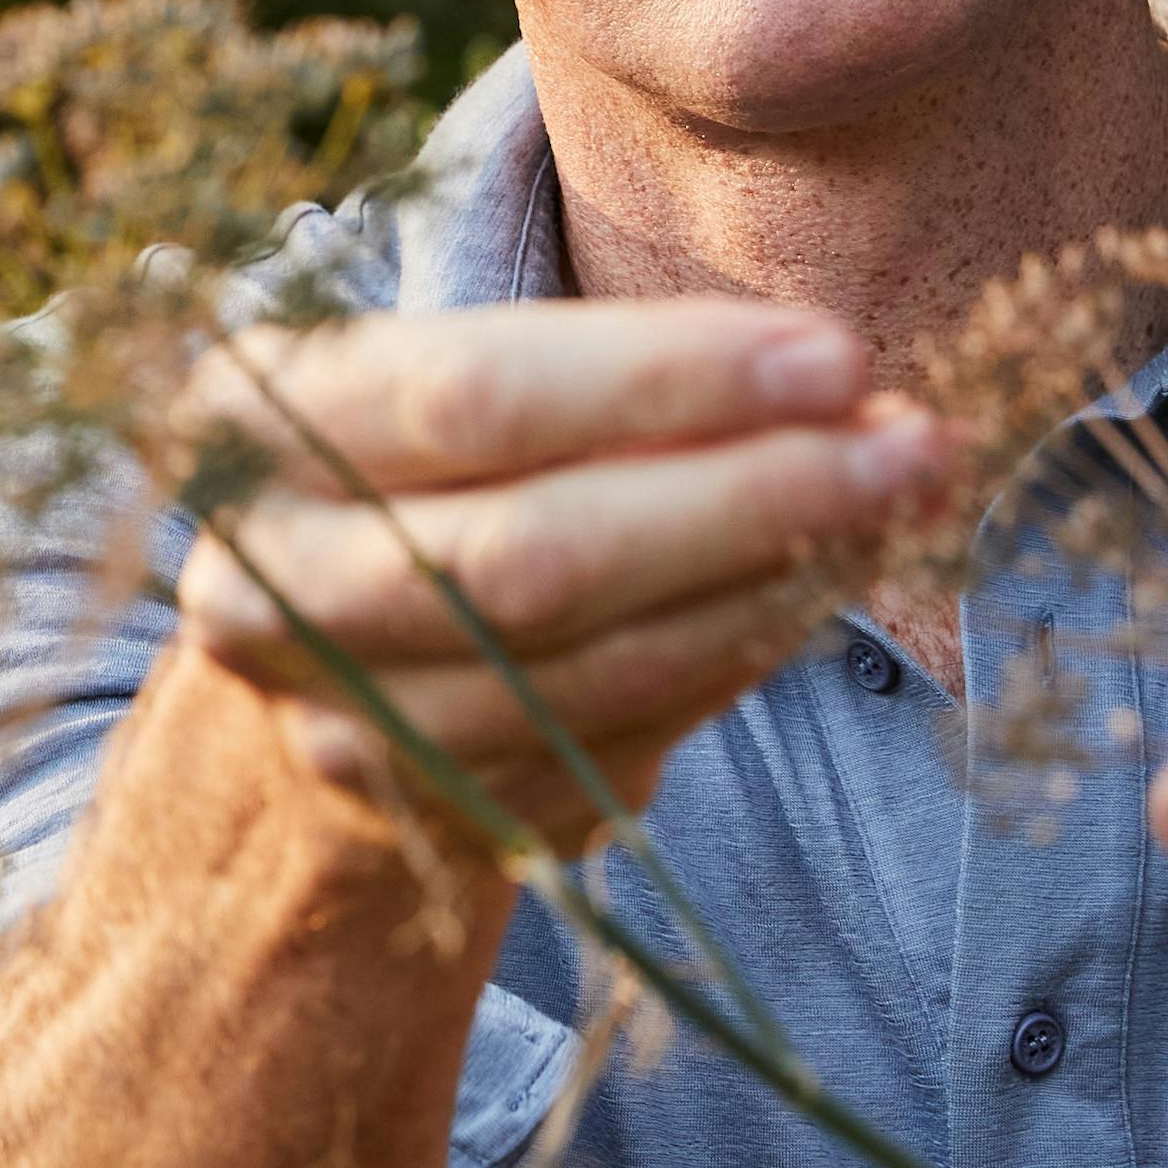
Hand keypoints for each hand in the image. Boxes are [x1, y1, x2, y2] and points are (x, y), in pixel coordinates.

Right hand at [174, 299, 945, 843]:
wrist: (295, 663)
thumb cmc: (412, 470)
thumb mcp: (445, 378)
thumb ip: (610, 379)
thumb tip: (838, 385)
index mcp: (257, 423)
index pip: (478, 397)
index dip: (668, 380)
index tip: (836, 356)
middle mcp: (269, 581)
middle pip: (539, 555)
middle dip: (751, 497)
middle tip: (910, 449)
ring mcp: (340, 721)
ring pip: (591, 668)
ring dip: (774, 586)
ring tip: (899, 508)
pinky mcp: (431, 811)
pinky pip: (621, 735)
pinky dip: (739, 656)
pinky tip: (825, 589)